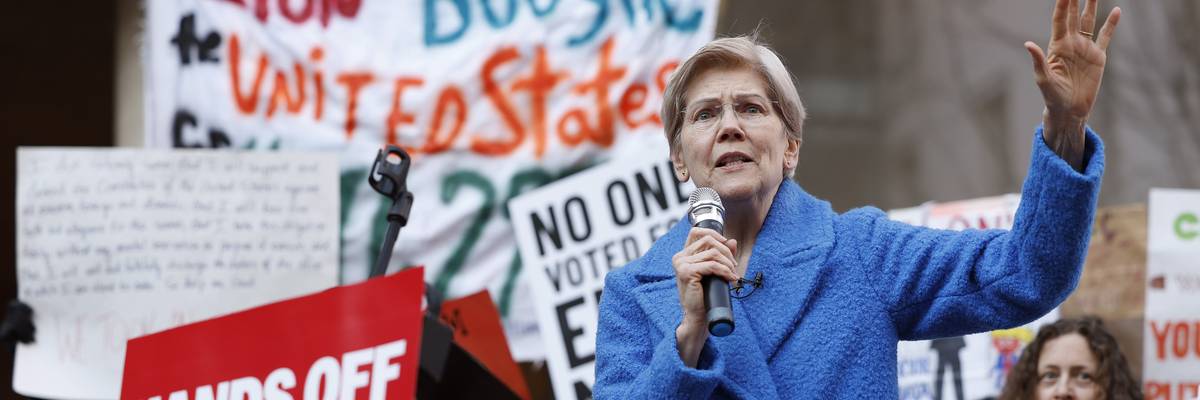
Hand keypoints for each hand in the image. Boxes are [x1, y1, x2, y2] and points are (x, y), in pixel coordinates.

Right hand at [671, 227, 737, 365]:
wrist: (697, 316)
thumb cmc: (705, 295)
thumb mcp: (714, 271)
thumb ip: (721, 255)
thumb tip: (732, 240)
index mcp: (683, 255)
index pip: (696, 232)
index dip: (713, 234)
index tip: (726, 244)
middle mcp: (679, 257)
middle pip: (708, 240)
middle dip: (726, 251)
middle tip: (733, 265)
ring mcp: (681, 264)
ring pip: (712, 253)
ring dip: (728, 263)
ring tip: (733, 274)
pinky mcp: (686, 272)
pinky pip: (712, 265)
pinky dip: (725, 271)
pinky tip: (731, 278)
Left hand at [1024, 0, 1120, 168]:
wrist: (1069, 110)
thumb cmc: (1052, 96)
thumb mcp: (1043, 79)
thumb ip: (1038, 60)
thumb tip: (1027, 44)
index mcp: (1057, 46)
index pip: (1060, 19)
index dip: (1062, 4)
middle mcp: (1071, 43)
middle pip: (1074, 15)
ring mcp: (1085, 48)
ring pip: (1090, 21)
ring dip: (1092, 5)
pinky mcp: (1098, 57)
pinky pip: (1106, 37)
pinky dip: (1111, 24)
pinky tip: (1116, 10)